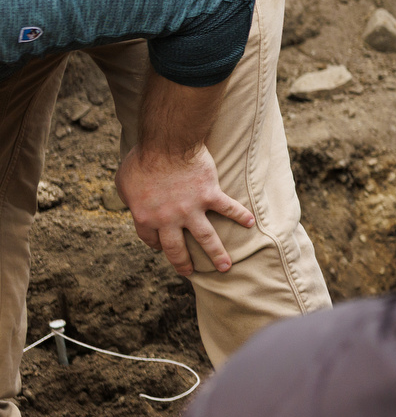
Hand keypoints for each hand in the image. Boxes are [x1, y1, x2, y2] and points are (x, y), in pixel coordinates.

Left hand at [116, 144, 254, 275]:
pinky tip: (250, 223)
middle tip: (189, 272)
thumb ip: (129, 197)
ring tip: (225, 266)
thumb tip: (132, 201)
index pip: (150, 239)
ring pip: (206, 238)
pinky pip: (228, 208)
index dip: (156, 245)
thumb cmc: (142, 160)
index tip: (162, 247)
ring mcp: (192, 209)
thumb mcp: (123, 182)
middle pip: (176, 249)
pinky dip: (240, 216)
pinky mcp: (210, 195)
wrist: (166, 145)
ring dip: (217, 254)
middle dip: (183, 263)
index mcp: (145, 218)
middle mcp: (169, 219)